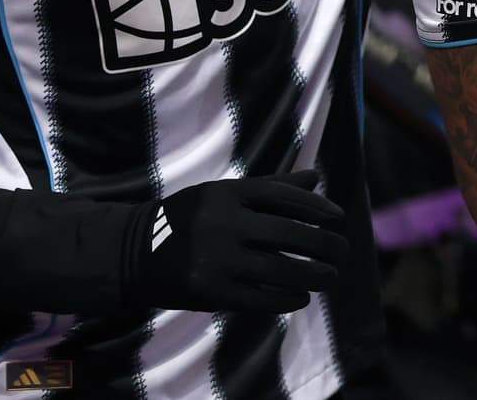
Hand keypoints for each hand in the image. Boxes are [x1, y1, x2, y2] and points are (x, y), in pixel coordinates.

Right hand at [127, 171, 348, 313]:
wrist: (133, 252)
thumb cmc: (191, 218)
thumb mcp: (224, 194)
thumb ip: (270, 188)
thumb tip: (316, 178)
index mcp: (227, 193)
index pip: (285, 197)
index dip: (318, 209)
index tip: (339, 219)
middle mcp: (223, 223)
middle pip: (289, 234)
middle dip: (324, 245)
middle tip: (344, 252)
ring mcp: (215, 259)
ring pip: (280, 269)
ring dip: (314, 275)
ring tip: (331, 277)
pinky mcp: (209, 292)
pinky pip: (259, 298)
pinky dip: (286, 299)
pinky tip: (302, 298)